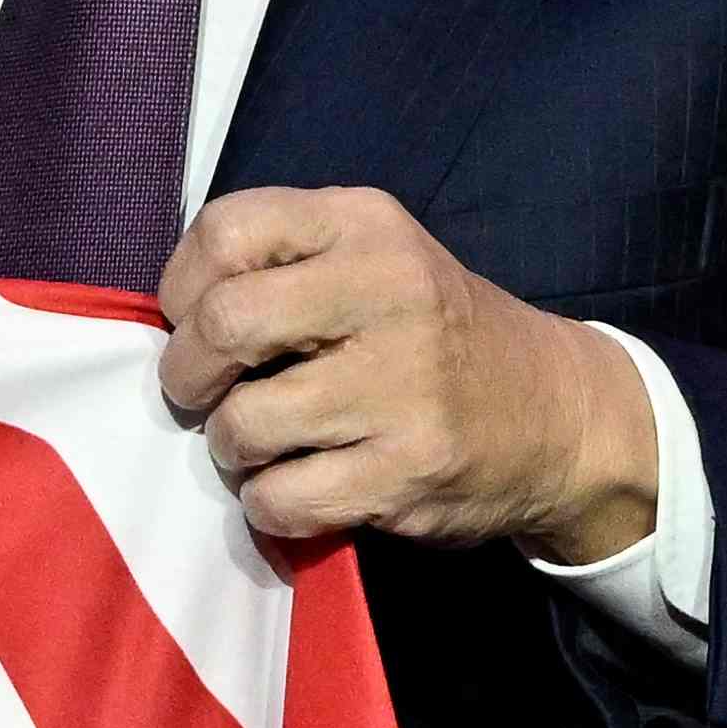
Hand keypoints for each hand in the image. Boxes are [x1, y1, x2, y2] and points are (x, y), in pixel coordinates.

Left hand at [155, 186, 657, 559]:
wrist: (557, 414)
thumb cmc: (430, 334)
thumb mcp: (371, 258)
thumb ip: (280, 264)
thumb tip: (169, 322)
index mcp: (365, 224)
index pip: (226, 231)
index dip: (182, 287)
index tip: (194, 321)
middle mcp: (389, 291)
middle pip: (226, 323)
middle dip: (187, 373)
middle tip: (201, 394)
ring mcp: (404, 385)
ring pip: (243, 423)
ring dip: (230, 446)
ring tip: (261, 442)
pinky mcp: (409, 469)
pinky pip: (282, 498)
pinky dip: (268, 503)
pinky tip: (298, 485)